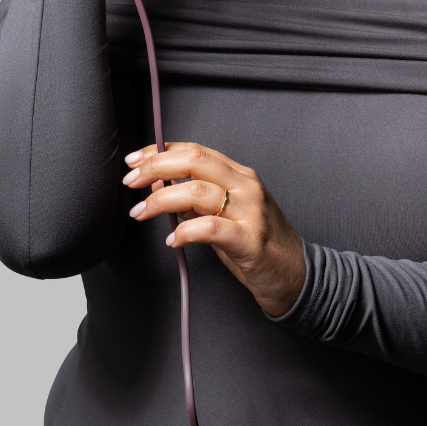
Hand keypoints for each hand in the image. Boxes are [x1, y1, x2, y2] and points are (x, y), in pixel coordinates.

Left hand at [123, 142, 305, 316]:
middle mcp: (246, 186)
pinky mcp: (251, 240)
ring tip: (140, 211)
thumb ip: (195, 199)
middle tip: (130, 181)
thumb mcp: (225, 215)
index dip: (161, 151)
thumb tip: (157, 185)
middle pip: (195, 161)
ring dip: (162, 200)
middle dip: (156, 167)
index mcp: (239, 175)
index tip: (135, 159)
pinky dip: (186, 232)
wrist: (296, 276)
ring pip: (198, 191)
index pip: (195, 151)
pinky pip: (211, 228)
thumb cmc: (257, 245)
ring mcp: (251, 211)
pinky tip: (173, 241)